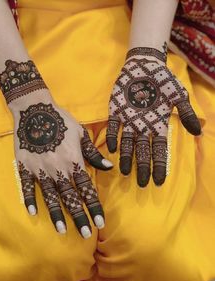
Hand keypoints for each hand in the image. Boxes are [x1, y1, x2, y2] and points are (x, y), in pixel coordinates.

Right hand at [12, 99, 113, 237]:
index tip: (100, 223)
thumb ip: (94, 154)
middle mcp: (58, 169)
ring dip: (57, 214)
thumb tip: (110, 167)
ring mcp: (40, 169)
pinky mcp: (25, 167)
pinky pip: (27, 186)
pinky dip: (29, 199)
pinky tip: (32, 212)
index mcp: (73, 161)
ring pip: (50, 196)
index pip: (87, 189)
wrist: (36, 109)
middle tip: (85, 234)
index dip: (94, 207)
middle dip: (79, 216)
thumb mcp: (81, 134)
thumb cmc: (62, 120)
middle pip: (70, 197)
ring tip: (62, 230)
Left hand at [106, 47, 200, 186]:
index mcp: (157, 125)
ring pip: (127, 143)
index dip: (159, 165)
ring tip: (124, 172)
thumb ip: (186, 114)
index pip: (159, 150)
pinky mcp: (116, 111)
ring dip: (126, 157)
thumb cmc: (163, 81)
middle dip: (142, 167)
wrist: (144, 65)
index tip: (158, 181)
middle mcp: (142, 127)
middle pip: (142, 151)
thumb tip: (199, 133)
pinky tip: (113, 148)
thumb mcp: (179, 96)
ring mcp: (128, 120)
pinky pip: (114, 127)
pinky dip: (113, 137)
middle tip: (141, 184)